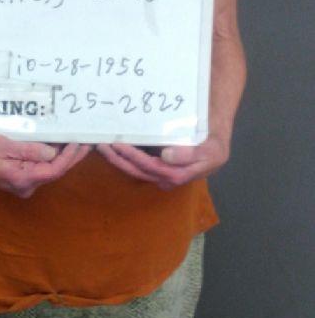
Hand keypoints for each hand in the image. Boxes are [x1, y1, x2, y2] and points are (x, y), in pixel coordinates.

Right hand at [0, 135, 90, 197]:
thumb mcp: (1, 145)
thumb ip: (28, 150)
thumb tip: (53, 153)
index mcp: (21, 179)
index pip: (54, 170)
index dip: (70, 156)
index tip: (79, 142)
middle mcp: (25, 185)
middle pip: (56, 171)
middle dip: (73, 156)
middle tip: (89, 141)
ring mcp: (23, 182)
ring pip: (50, 169)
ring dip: (66, 155)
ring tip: (80, 140)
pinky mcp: (20, 175)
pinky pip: (42, 166)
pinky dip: (54, 155)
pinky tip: (62, 144)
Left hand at [97, 135, 229, 190]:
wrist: (215, 139)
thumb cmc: (214, 145)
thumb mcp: (212, 150)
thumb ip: (192, 155)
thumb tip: (166, 156)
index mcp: (178, 175)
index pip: (151, 168)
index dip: (133, 158)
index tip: (119, 145)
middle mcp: (166, 177)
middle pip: (138, 170)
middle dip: (118, 159)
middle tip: (102, 144)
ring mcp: (160, 172)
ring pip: (134, 169)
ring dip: (117, 159)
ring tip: (102, 146)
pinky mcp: (155, 165)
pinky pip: (137, 163)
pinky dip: (123, 157)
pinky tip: (112, 148)